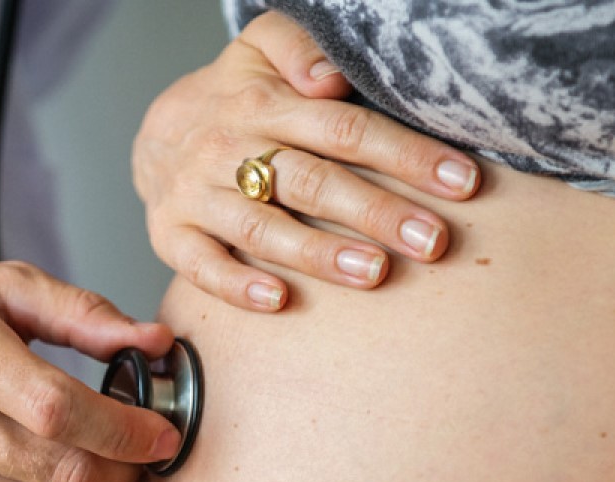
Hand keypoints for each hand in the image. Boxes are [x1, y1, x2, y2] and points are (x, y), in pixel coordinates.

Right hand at [135, 11, 481, 310]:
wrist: (155, 134)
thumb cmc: (233, 97)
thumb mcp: (261, 49)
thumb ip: (299, 46)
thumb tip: (331, 78)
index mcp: (262, 103)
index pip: (343, 129)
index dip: (404, 155)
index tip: (460, 182)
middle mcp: (228, 149)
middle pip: (311, 181)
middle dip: (377, 212)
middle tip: (431, 242)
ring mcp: (198, 196)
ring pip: (262, 227)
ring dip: (320, 253)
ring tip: (375, 273)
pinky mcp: (171, 236)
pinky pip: (201, 266)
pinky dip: (237, 286)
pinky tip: (279, 301)